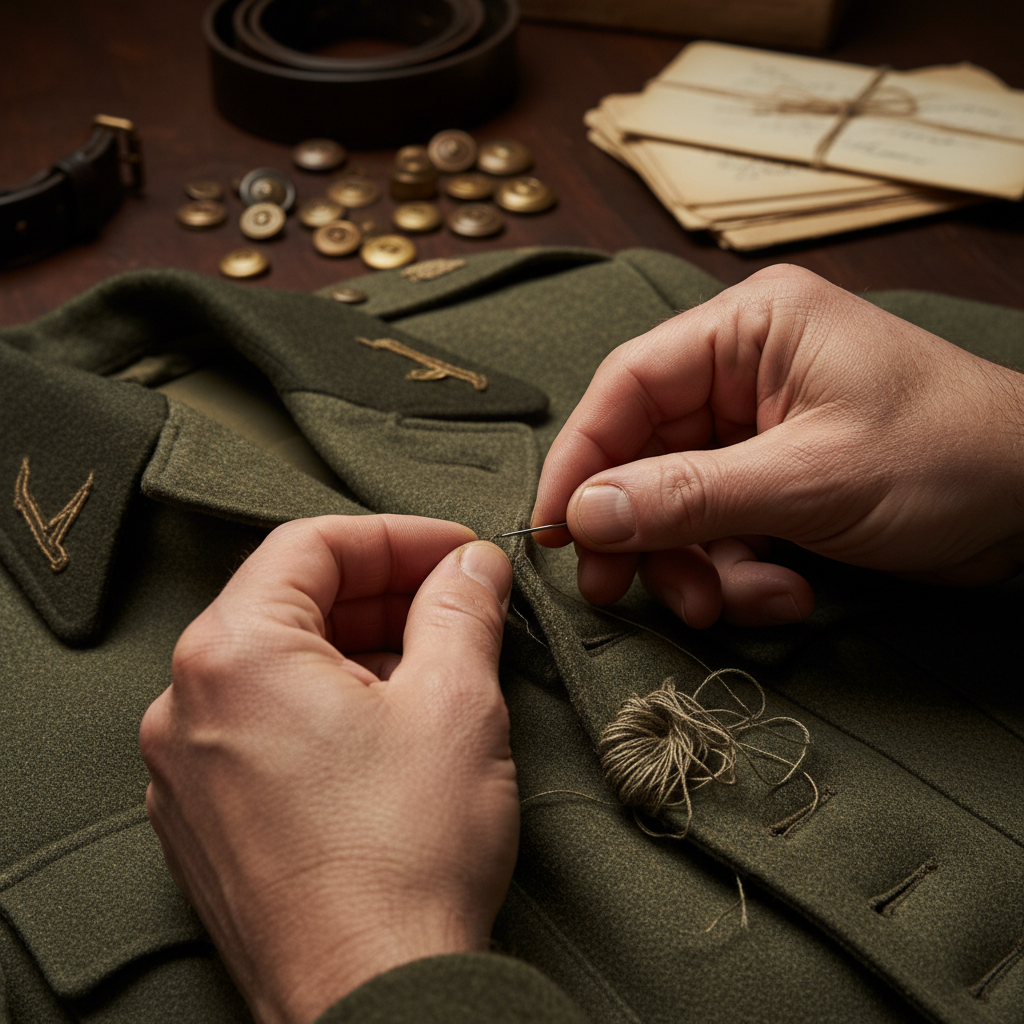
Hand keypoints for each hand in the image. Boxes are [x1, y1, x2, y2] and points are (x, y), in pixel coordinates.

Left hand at [140, 515, 516, 1023]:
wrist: (372, 999)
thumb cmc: (408, 854)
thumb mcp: (456, 702)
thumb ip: (460, 607)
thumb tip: (471, 565)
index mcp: (233, 654)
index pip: (313, 545)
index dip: (399, 537)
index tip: (459, 553)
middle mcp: (185, 704)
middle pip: (290, 602)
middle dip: (384, 592)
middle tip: (457, 601)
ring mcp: (184, 769)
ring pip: (278, 666)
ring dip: (358, 648)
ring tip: (435, 664)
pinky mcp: (203, 821)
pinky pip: (262, 726)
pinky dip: (324, 705)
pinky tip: (388, 727)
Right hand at [533, 265, 1023, 627]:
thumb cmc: (949, 456)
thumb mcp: (810, 479)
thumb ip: (688, 497)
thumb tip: (585, 514)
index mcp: (749, 329)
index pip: (629, 385)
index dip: (582, 457)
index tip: (555, 527)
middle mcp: (743, 371)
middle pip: (645, 452)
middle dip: (641, 531)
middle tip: (622, 592)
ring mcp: (758, 429)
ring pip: (678, 503)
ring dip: (695, 566)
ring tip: (731, 606)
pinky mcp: (776, 480)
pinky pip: (721, 530)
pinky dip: (737, 573)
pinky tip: (782, 595)